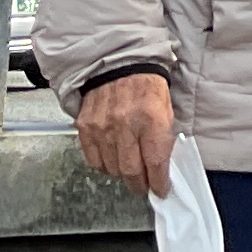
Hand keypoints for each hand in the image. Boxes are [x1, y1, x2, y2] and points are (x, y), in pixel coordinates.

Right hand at [77, 71, 176, 195]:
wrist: (117, 62)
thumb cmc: (146, 85)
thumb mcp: (166, 107)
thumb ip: (163, 137)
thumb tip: (162, 167)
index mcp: (151, 118)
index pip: (155, 162)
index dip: (158, 182)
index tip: (160, 189)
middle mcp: (125, 124)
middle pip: (131, 171)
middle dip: (140, 184)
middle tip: (144, 186)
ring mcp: (102, 127)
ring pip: (112, 168)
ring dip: (122, 175)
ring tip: (129, 170)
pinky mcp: (85, 127)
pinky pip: (93, 159)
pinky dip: (104, 165)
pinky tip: (112, 158)